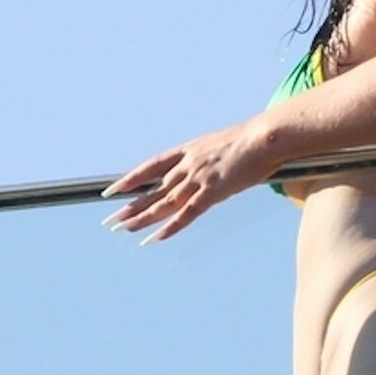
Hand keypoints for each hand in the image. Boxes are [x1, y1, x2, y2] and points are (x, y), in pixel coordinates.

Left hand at [99, 120, 270, 243]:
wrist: (266, 136)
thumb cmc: (254, 140)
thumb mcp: (225, 146)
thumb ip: (213, 159)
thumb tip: (214, 167)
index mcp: (189, 150)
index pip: (151, 166)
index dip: (132, 179)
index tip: (113, 190)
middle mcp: (188, 164)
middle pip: (154, 189)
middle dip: (130, 205)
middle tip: (110, 220)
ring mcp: (199, 178)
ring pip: (165, 203)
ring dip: (143, 218)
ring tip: (124, 229)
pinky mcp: (213, 191)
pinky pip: (188, 213)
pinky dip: (172, 226)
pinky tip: (156, 237)